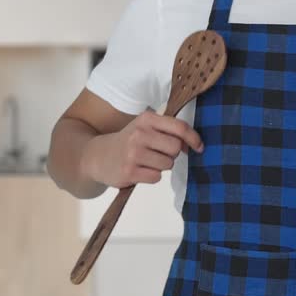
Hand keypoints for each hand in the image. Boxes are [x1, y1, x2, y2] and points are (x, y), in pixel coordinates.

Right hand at [85, 110, 203, 187]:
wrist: (97, 156)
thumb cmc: (128, 141)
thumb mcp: (144, 127)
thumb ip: (167, 131)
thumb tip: (192, 144)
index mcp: (146, 119)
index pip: (179, 127)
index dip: (193, 138)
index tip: (199, 147)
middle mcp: (139, 134)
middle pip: (175, 147)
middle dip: (172, 154)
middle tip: (159, 154)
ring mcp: (133, 153)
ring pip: (167, 164)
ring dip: (162, 166)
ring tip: (147, 162)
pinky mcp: (129, 171)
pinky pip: (156, 177)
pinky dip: (152, 176)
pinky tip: (139, 170)